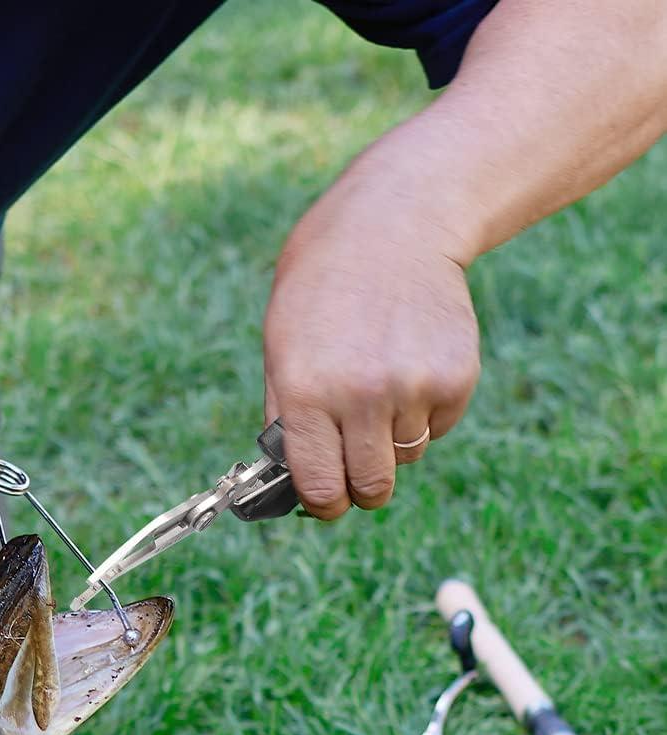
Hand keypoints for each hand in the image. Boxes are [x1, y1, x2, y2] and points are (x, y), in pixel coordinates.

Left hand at [263, 165, 480, 518]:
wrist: (394, 227)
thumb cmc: (322, 294)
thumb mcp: (280, 351)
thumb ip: (286, 419)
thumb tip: (294, 482)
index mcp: (307, 395)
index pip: (320, 485)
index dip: (324, 504)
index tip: (327, 503)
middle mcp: (362, 396)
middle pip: (371, 487)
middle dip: (361, 487)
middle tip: (356, 468)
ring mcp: (414, 387)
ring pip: (406, 456)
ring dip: (392, 440)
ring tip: (380, 388)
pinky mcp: (457, 377)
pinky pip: (439, 426)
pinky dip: (426, 412)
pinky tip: (411, 366)